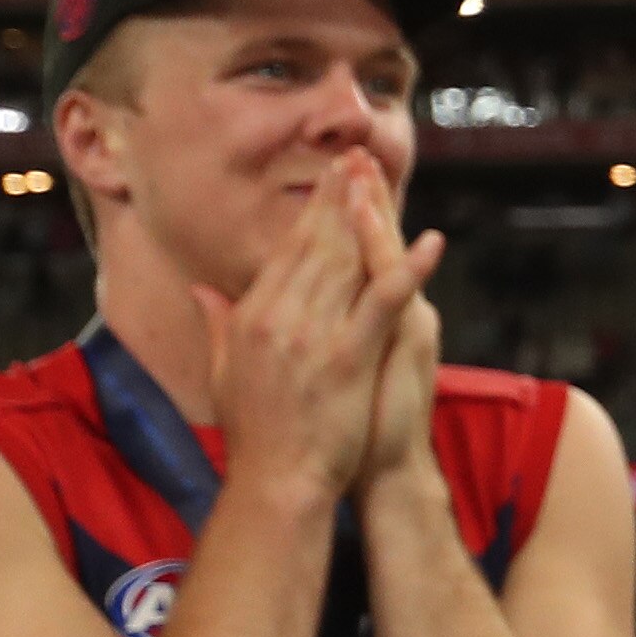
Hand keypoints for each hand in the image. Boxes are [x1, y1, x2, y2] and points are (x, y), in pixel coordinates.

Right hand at [191, 157, 431, 505]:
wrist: (275, 481)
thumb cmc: (255, 432)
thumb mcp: (224, 371)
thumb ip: (216, 324)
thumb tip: (202, 288)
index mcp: (251, 318)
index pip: (286, 251)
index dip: (312, 209)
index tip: (329, 176)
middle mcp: (277, 318)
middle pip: (315, 245)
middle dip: (337, 196)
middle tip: (357, 155)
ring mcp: (312, 336)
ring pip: (345, 262)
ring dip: (365, 216)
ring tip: (381, 176)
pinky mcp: (347, 358)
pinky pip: (383, 304)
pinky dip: (409, 270)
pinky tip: (433, 242)